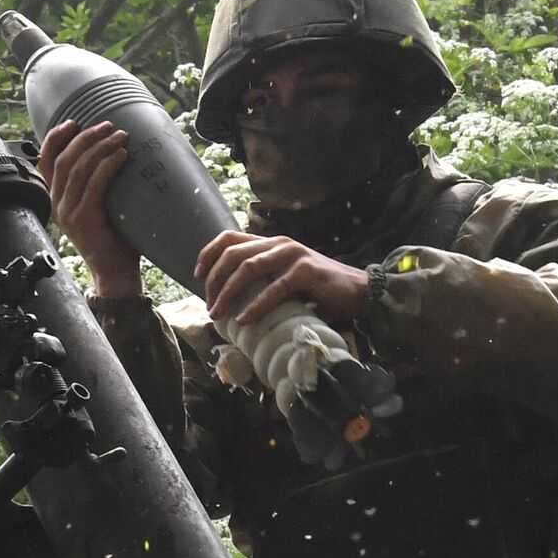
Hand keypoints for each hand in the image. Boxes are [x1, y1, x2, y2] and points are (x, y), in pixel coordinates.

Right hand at [37, 120, 140, 296]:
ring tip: (120, 137)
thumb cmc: (115, 238)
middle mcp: (56, 204)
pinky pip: (94, 185)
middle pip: (64, 159)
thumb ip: (96, 184)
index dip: (56, 138)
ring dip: (100, 147)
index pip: (46, 161)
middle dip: (86, 137)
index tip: (73, 122)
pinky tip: (121, 156)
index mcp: (56, 199)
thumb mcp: (100, 206)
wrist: (115, 273)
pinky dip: (108, 166)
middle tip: (109, 126)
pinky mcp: (83, 219)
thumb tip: (113, 151)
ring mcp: (67, 212)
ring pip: (78, 169)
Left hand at [195, 231, 368, 325]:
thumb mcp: (287, 279)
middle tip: (209, 306)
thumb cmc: (321, 290)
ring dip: (228, 293)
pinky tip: (245, 319)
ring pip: (248, 268)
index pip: (229, 238)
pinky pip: (274, 288)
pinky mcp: (306, 272)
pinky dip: (256, 305)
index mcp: (271, 243)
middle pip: (233, 254)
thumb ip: (265, 280)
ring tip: (219, 314)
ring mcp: (293, 255)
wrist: (359, 291)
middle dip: (214, 281)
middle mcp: (279, 244)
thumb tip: (232, 300)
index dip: (208, 254)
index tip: (197, 277)